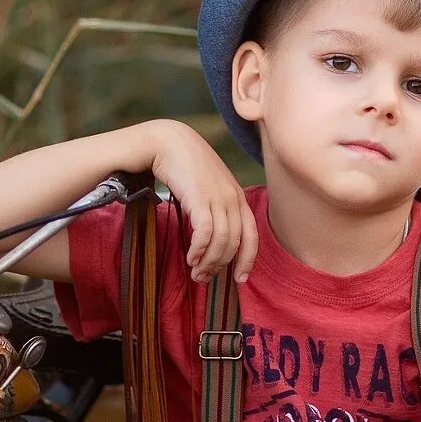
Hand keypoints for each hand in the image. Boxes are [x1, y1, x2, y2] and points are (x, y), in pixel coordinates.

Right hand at [145, 120, 258, 283]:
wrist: (168, 142)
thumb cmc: (185, 166)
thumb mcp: (208, 186)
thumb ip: (216, 206)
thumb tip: (212, 235)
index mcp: (238, 197)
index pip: (252, 236)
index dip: (247, 260)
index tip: (239, 279)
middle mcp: (233, 198)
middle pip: (236, 243)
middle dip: (222, 266)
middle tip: (204, 277)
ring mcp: (218, 197)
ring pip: (222, 241)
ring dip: (209, 262)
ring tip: (196, 272)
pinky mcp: (200, 198)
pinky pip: (205, 233)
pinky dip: (199, 250)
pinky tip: (190, 258)